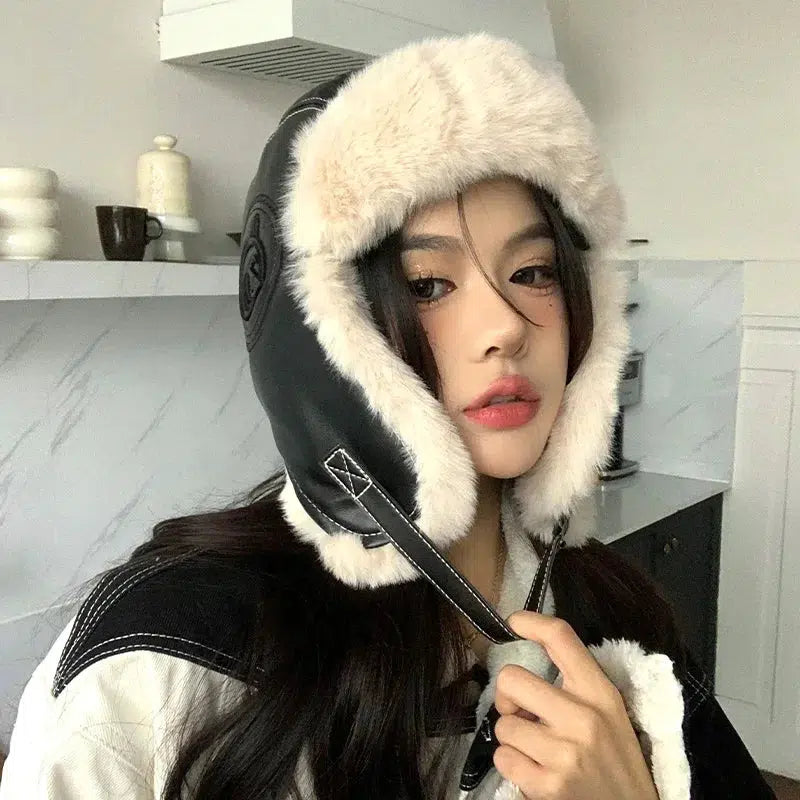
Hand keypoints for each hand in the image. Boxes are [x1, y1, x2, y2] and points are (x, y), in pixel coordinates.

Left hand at [492, 611, 658, 799]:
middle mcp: (583, 718)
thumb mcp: (610, 713)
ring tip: (537, 750)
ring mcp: (565, 753)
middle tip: (520, 713)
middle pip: (512, 678)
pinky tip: (535, 772)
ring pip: (502, 725)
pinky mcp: (549, 786)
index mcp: (601, 692)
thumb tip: (527, 664)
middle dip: (507, 697)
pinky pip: (503, 759)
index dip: (531, 621)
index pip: (561, 637)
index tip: (514, 621)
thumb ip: (577, 684)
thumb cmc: (616, 762)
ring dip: (513, 739)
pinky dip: (513, 766)